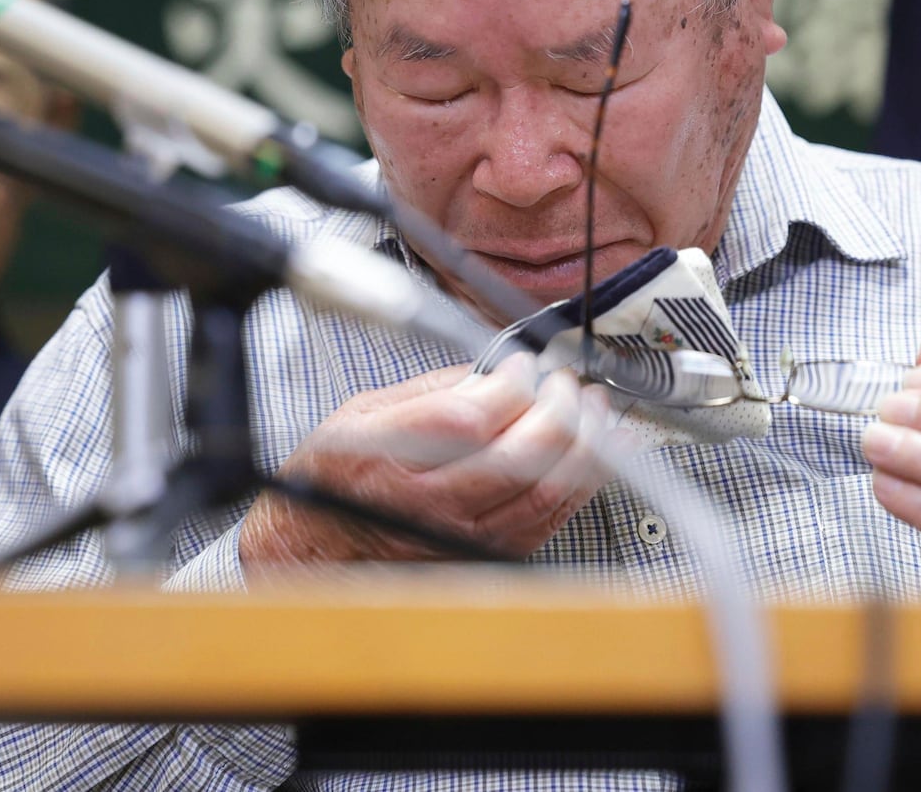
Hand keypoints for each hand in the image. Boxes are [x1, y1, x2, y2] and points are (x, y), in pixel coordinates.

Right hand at [239, 354, 622, 571]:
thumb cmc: (336, 480)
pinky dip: (584, 483)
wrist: (320, 550)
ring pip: (545, 493)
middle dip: (558, 408)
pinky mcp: (488, 556)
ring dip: (585, 444)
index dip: (509, 386)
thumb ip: (432, 390)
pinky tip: (600, 452)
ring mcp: (463, 538)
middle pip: (518, 458)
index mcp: (387, 460)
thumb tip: (494, 371)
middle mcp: (427, 505)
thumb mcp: (362, 412)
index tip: (522, 364)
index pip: (467, 421)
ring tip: (595, 409)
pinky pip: (551, 521)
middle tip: (565, 381)